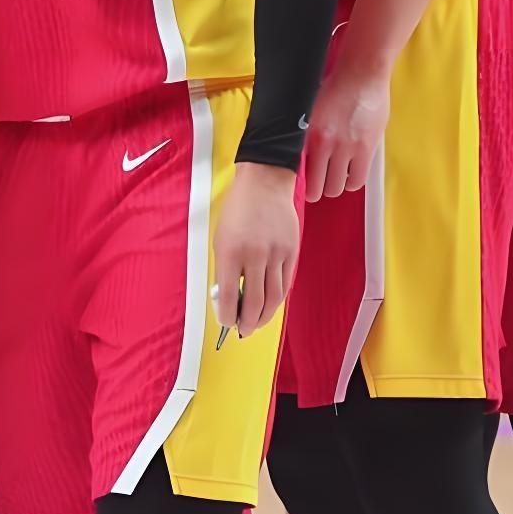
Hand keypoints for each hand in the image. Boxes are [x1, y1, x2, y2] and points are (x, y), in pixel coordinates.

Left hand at [213, 163, 298, 339]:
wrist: (264, 183)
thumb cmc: (237, 209)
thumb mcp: (220, 237)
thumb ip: (224, 268)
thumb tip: (228, 297)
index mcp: (230, 252)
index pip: (228, 297)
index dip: (226, 316)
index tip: (225, 322)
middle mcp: (254, 256)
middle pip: (254, 303)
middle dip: (247, 323)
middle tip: (243, 330)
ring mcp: (276, 255)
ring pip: (273, 298)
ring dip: (263, 316)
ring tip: (256, 323)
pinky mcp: (292, 253)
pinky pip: (285, 284)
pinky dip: (277, 299)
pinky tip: (269, 305)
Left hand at [300, 59, 389, 202]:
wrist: (361, 72)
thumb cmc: (336, 85)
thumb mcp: (310, 109)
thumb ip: (306, 133)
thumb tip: (299, 154)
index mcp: (307, 132)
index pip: (296, 172)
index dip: (299, 183)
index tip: (300, 185)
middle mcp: (325, 143)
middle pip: (317, 188)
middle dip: (317, 191)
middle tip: (319, 185)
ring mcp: (347, 148)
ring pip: (338, 188)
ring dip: (336, 186)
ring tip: (335, 177)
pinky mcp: (366, 148)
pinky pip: (358, 180)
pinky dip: (352, 181)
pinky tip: (350, 172)